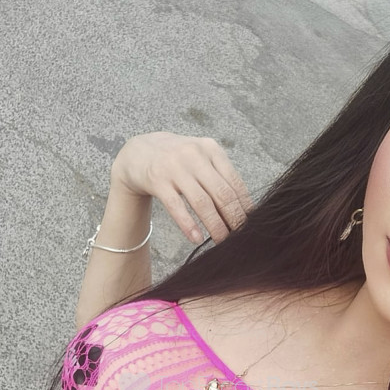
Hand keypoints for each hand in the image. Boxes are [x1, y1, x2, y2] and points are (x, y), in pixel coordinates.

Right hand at [110, 132, 252, 244]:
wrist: (138, 152)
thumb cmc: (177, 160)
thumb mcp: (200, 157)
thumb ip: (219, 175)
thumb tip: (243, 208)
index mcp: (210, 148)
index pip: (234, 181)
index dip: (244, 205)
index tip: (250, 223)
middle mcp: (194, 155)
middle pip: (221, 193)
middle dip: (233, 218)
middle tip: (240, 236)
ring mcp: (174, 168)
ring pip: (201, 202)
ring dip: (215, 225)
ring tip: (222, 240)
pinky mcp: (157, 181)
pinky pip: (176, 207)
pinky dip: (189, 225)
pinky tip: (197, 238)